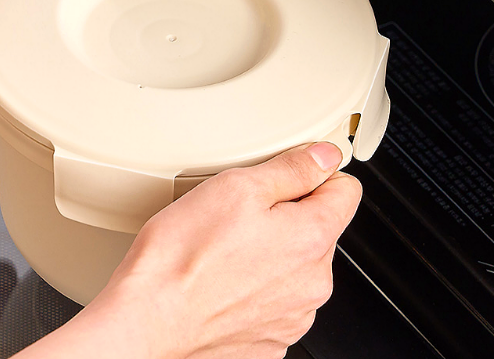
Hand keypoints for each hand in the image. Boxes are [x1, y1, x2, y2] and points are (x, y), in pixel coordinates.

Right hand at [18, 143, 361, 358]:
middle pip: (319, 227)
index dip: (317, 173)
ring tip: (228, 245)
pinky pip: (278, 295)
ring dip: (273, 249)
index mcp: (312, 238)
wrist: (146, 320)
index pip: (346, 189)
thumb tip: (325, 157)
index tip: (292, 174)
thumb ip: (292, 168)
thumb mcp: (238, 187)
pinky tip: (226, 276)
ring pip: (296, 262)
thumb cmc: (182, 256)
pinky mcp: (271, 336)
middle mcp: (313, 282)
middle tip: (243, 211)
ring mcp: (294, 315)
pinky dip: (258, 283)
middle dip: (290, 213)